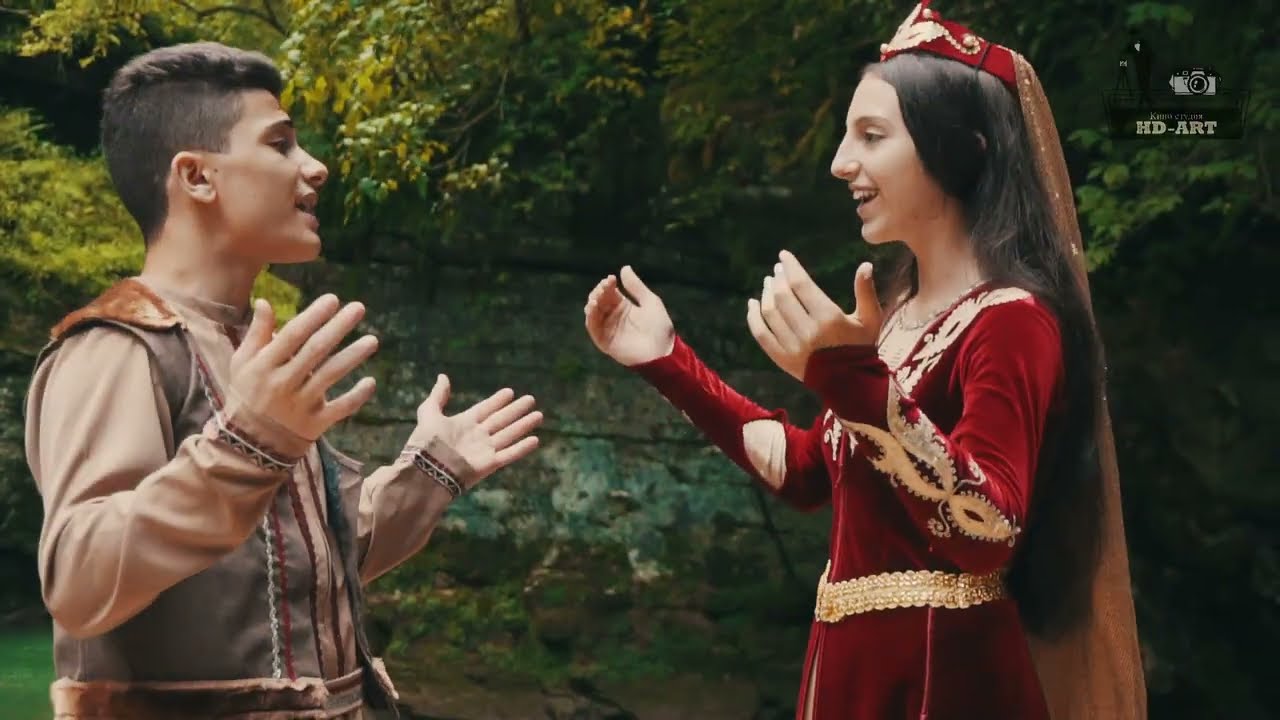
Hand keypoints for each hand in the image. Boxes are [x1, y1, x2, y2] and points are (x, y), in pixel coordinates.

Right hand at [227, 294, 378, 440]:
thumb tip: (264, 301)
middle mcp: (283, 383)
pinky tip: (371, 381)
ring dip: (353, 357)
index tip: (333, 299)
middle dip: (338, 327)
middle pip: (315, 351)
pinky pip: (341, 408)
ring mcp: (300, 405)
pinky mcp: (315, 423)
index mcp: (264, 366)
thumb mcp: (243, 363)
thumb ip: (256, 333)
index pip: (292, 335)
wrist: (250, 443)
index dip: (313, 316)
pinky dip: (357, 396)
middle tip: (359, 308)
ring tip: (373, 340)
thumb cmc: (248, 393)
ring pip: (330, 376)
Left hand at [410, 375, 542, 488]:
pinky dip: (522, 448)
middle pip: (501, 420)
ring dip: (524, 425)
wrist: (426, 470)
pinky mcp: (489, 465)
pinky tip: (535, 440)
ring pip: (509, 434)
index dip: (497, 401)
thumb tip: (443, 376)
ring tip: (539, 415)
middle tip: (531, 399)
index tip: (510, 392)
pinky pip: (509, 454)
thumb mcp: (429, 413)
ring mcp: (484, 450)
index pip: (485, 409)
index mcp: (464, 423)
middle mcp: (477, 436)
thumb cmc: (425, 442)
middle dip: (516, 410)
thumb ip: (438, 396)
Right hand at [584, 265, 674, 365]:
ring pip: (593, 313)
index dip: (608, 284)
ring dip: (592, 302)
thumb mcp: (650, 302)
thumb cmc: (659, 328)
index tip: (611, 278)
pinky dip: (590, 317)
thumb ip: (636, 287)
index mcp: (624, 307)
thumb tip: (624, 268)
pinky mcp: (605, 341)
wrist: (662, 353)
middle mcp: (613, 317)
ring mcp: (608, 329)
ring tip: (597, 296)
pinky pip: (593, 328)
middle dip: (599, 292)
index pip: (610, 292)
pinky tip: (593, 307)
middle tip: (604, 287)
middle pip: (599, 300)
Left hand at [746, 251, 882, 380]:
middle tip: (777, 270)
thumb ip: (866, 291)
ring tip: (768, 283)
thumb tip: (865, 264)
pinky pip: (761, 335)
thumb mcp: (870, 319)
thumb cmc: (861, 347)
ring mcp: (793, 346)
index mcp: (829, 318)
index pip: (802, 285)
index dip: (791, 267)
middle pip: (784, 297)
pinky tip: (752, 304)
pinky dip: (753, 318)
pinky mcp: (782, 359)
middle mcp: (808, 331)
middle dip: (779, 279)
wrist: (851, 384)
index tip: (784, 256)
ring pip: (771, 313)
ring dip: (766, 294)